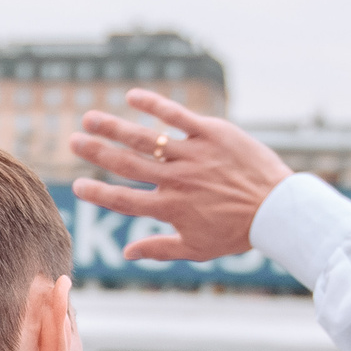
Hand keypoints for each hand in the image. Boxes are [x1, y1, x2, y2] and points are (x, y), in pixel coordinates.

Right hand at [67, 90, 291, 262]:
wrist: (277, 209)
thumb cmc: (237, 232)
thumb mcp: (197, 249)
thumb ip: (159, 249)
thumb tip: (127, 253)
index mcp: (170, 208)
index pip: (124, 200)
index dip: (99, 193)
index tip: (78, 186)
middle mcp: (176, 180)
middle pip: (127, 164)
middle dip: (97, 152)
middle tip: (73, 141)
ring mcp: (193, 155)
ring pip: (146, 138)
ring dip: (114, 127)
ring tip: (89, 117)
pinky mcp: (211, 133)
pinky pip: (177, 115)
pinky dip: (154, 105)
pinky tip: (132, 97)